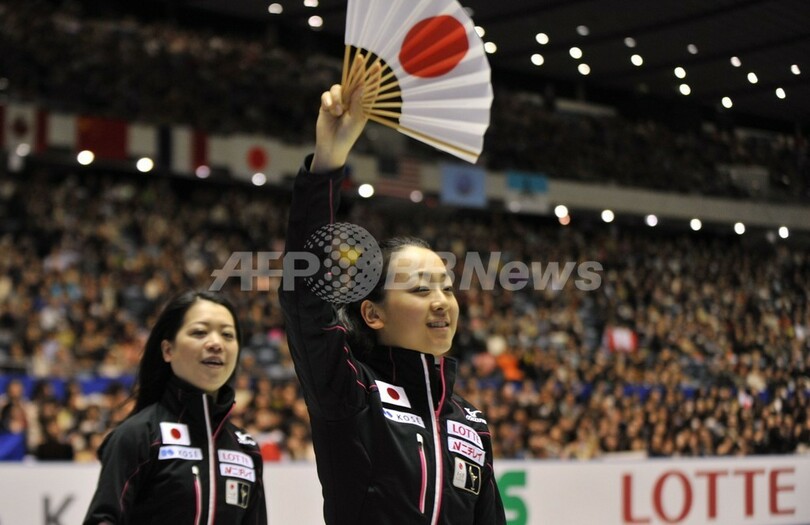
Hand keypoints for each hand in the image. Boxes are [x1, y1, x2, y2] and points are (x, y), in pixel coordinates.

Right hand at [311, 54, 379, 171]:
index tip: (378, 66)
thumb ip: (358, 103)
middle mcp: (351, 100)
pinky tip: (330, 110)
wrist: (332, 146)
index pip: (368, 88)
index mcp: (362, 105)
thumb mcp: (356, 120)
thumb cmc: (348, 135)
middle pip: (354, 81)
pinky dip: (328, 101)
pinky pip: (326, 95)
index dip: (373, 77)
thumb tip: (362, 86)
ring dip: (338, 99)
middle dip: (357, 69)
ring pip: (338, 88)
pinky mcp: (326, 104)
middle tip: (361, 58)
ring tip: (338, 112)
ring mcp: (339, 101)